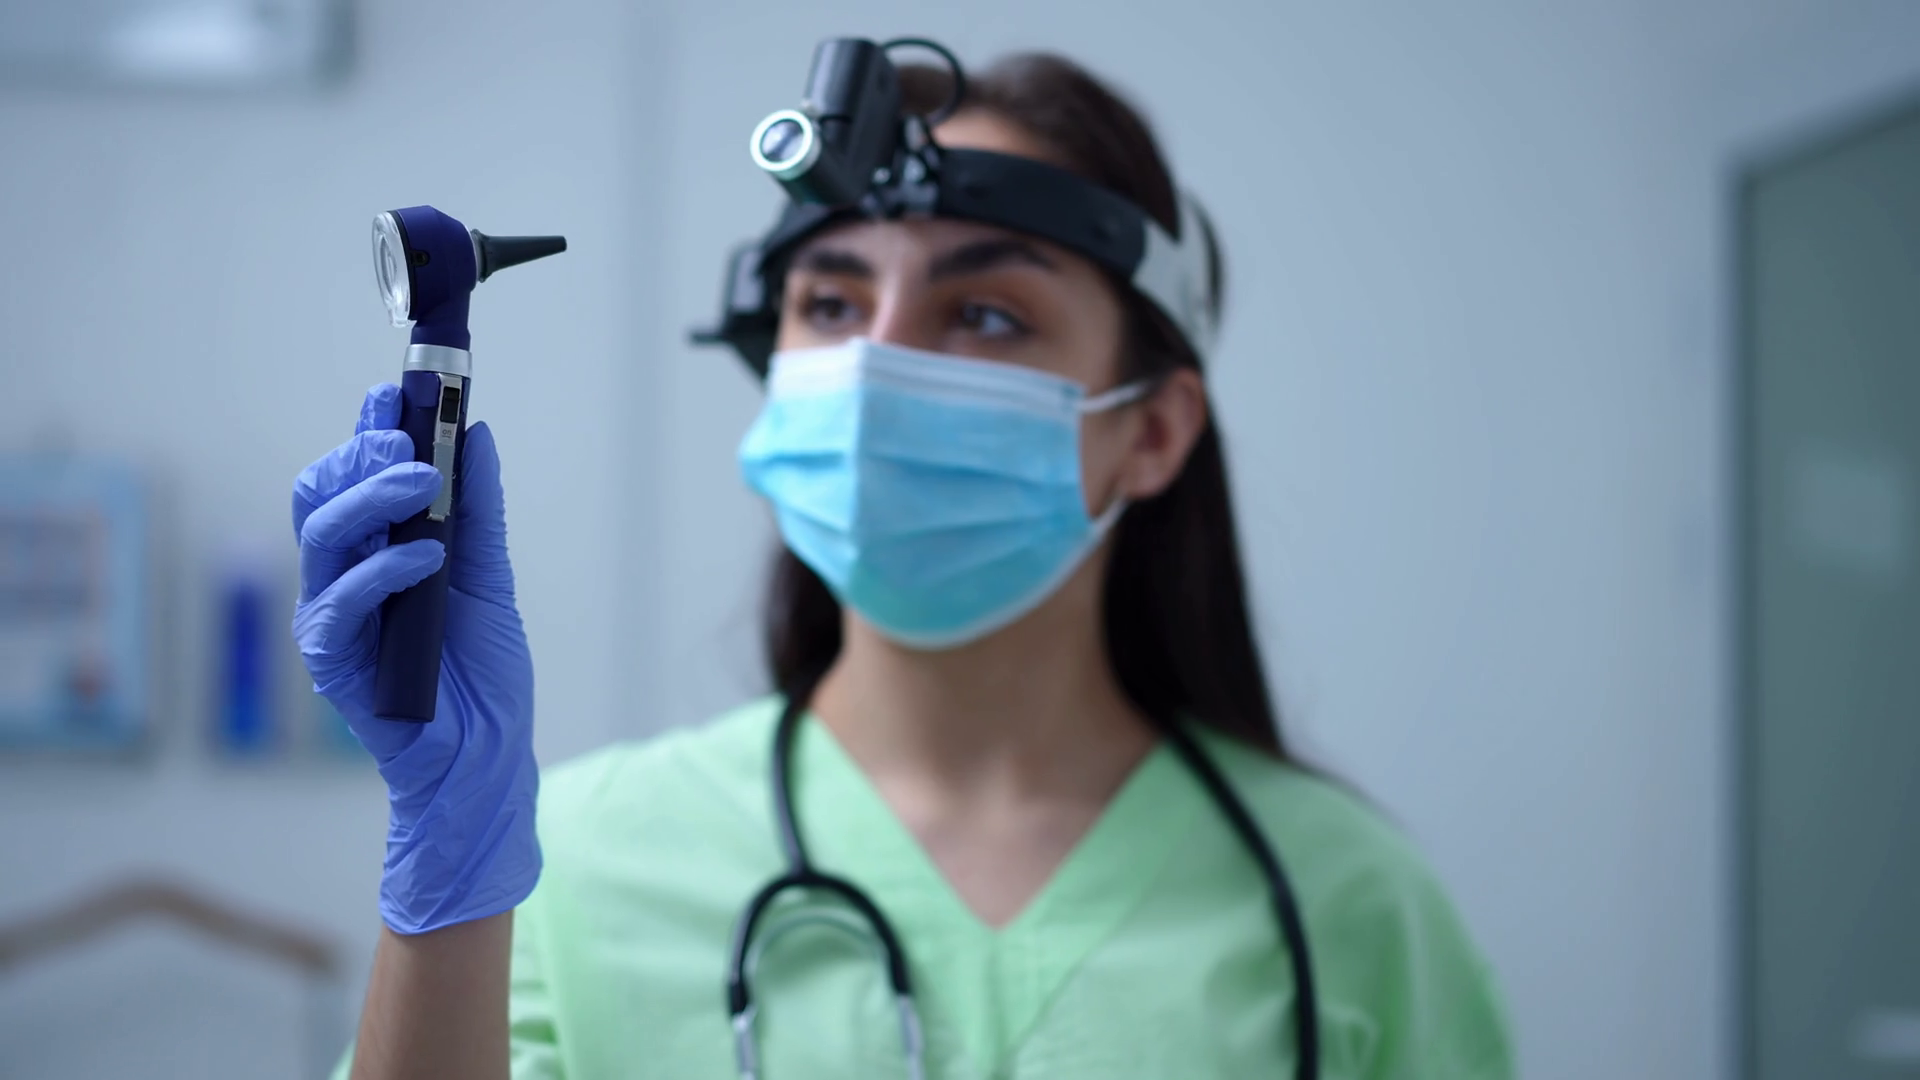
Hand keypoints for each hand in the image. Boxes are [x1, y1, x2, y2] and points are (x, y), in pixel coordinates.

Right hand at [291, 383, 539, 934]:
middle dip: (359, 455)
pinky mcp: (333, 660)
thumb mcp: (489, 576)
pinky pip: (339, 602)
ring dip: (372, 498)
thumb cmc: (482, 673)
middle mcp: (343, 577)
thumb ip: (478, 510)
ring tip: (423, 482)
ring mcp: (332, 616)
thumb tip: (477, 433)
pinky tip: (425, 556)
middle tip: (410, 442)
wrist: (486, 756)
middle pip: (320, 494)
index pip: (352, 476)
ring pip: (322, 535)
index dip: (366, 431)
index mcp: (375, 551)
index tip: (396, 392)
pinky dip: (382, 570)